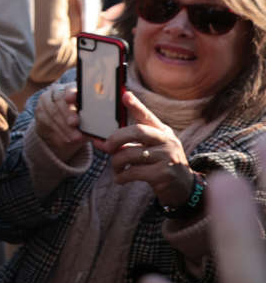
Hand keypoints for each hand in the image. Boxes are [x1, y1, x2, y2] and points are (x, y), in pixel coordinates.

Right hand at [32, 82, 87, 161]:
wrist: (63, 130)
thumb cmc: (81, 121)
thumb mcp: (88, 118)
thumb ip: (92, 120)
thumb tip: (99, 128)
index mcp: (72, 88)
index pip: (70, 88)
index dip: (71, 93)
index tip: (71, 99)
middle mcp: (57, 91)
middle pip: (59, 99)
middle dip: (68, 112)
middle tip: (75, 123)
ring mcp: (46, 100)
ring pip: (53, 111)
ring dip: (64, 126)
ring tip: (75, 137)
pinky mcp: (39, 111)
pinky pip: (47, 121)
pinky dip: (58, 131)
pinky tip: (67, 138)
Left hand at [97, 92, 191, 206]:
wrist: (183, 187)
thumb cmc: (160, 164)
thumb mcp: (150, 149)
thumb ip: (128, 143)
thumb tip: (99, 142)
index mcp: (163, 132)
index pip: (147, 116)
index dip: (136, 105)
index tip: (124, 95)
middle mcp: (168, 141)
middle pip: (137, 131)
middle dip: (116, 138)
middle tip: (106, 147)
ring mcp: (167, 157)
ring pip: (131, 154)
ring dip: (116, 162)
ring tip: (116, 168)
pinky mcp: (163, 174)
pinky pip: (133, 172)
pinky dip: (121, 176)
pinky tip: (120, 179)